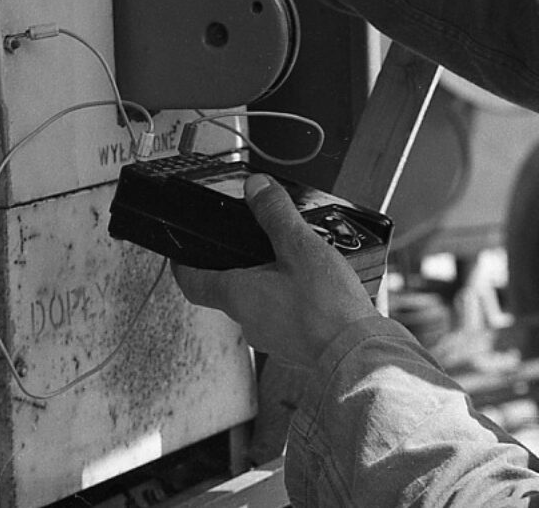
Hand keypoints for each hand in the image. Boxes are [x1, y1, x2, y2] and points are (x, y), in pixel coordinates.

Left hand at [172, 175, 379, 382]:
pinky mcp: (294, 342)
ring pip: (256, 301)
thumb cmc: (326, 306)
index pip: (192, 281)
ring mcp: (270, 335)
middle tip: (248, 242)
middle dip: (235, 264)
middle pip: (225, 288)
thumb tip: (256, 187)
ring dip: (266, 280)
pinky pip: (281, 315)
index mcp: (238, 295)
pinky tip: (313, 285)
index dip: (183, 263)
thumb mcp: (300, 246)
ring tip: (292, 259)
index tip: (181, 251)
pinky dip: (288, 297)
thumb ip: (275, 214)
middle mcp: (247, 319)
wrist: (357, 352)